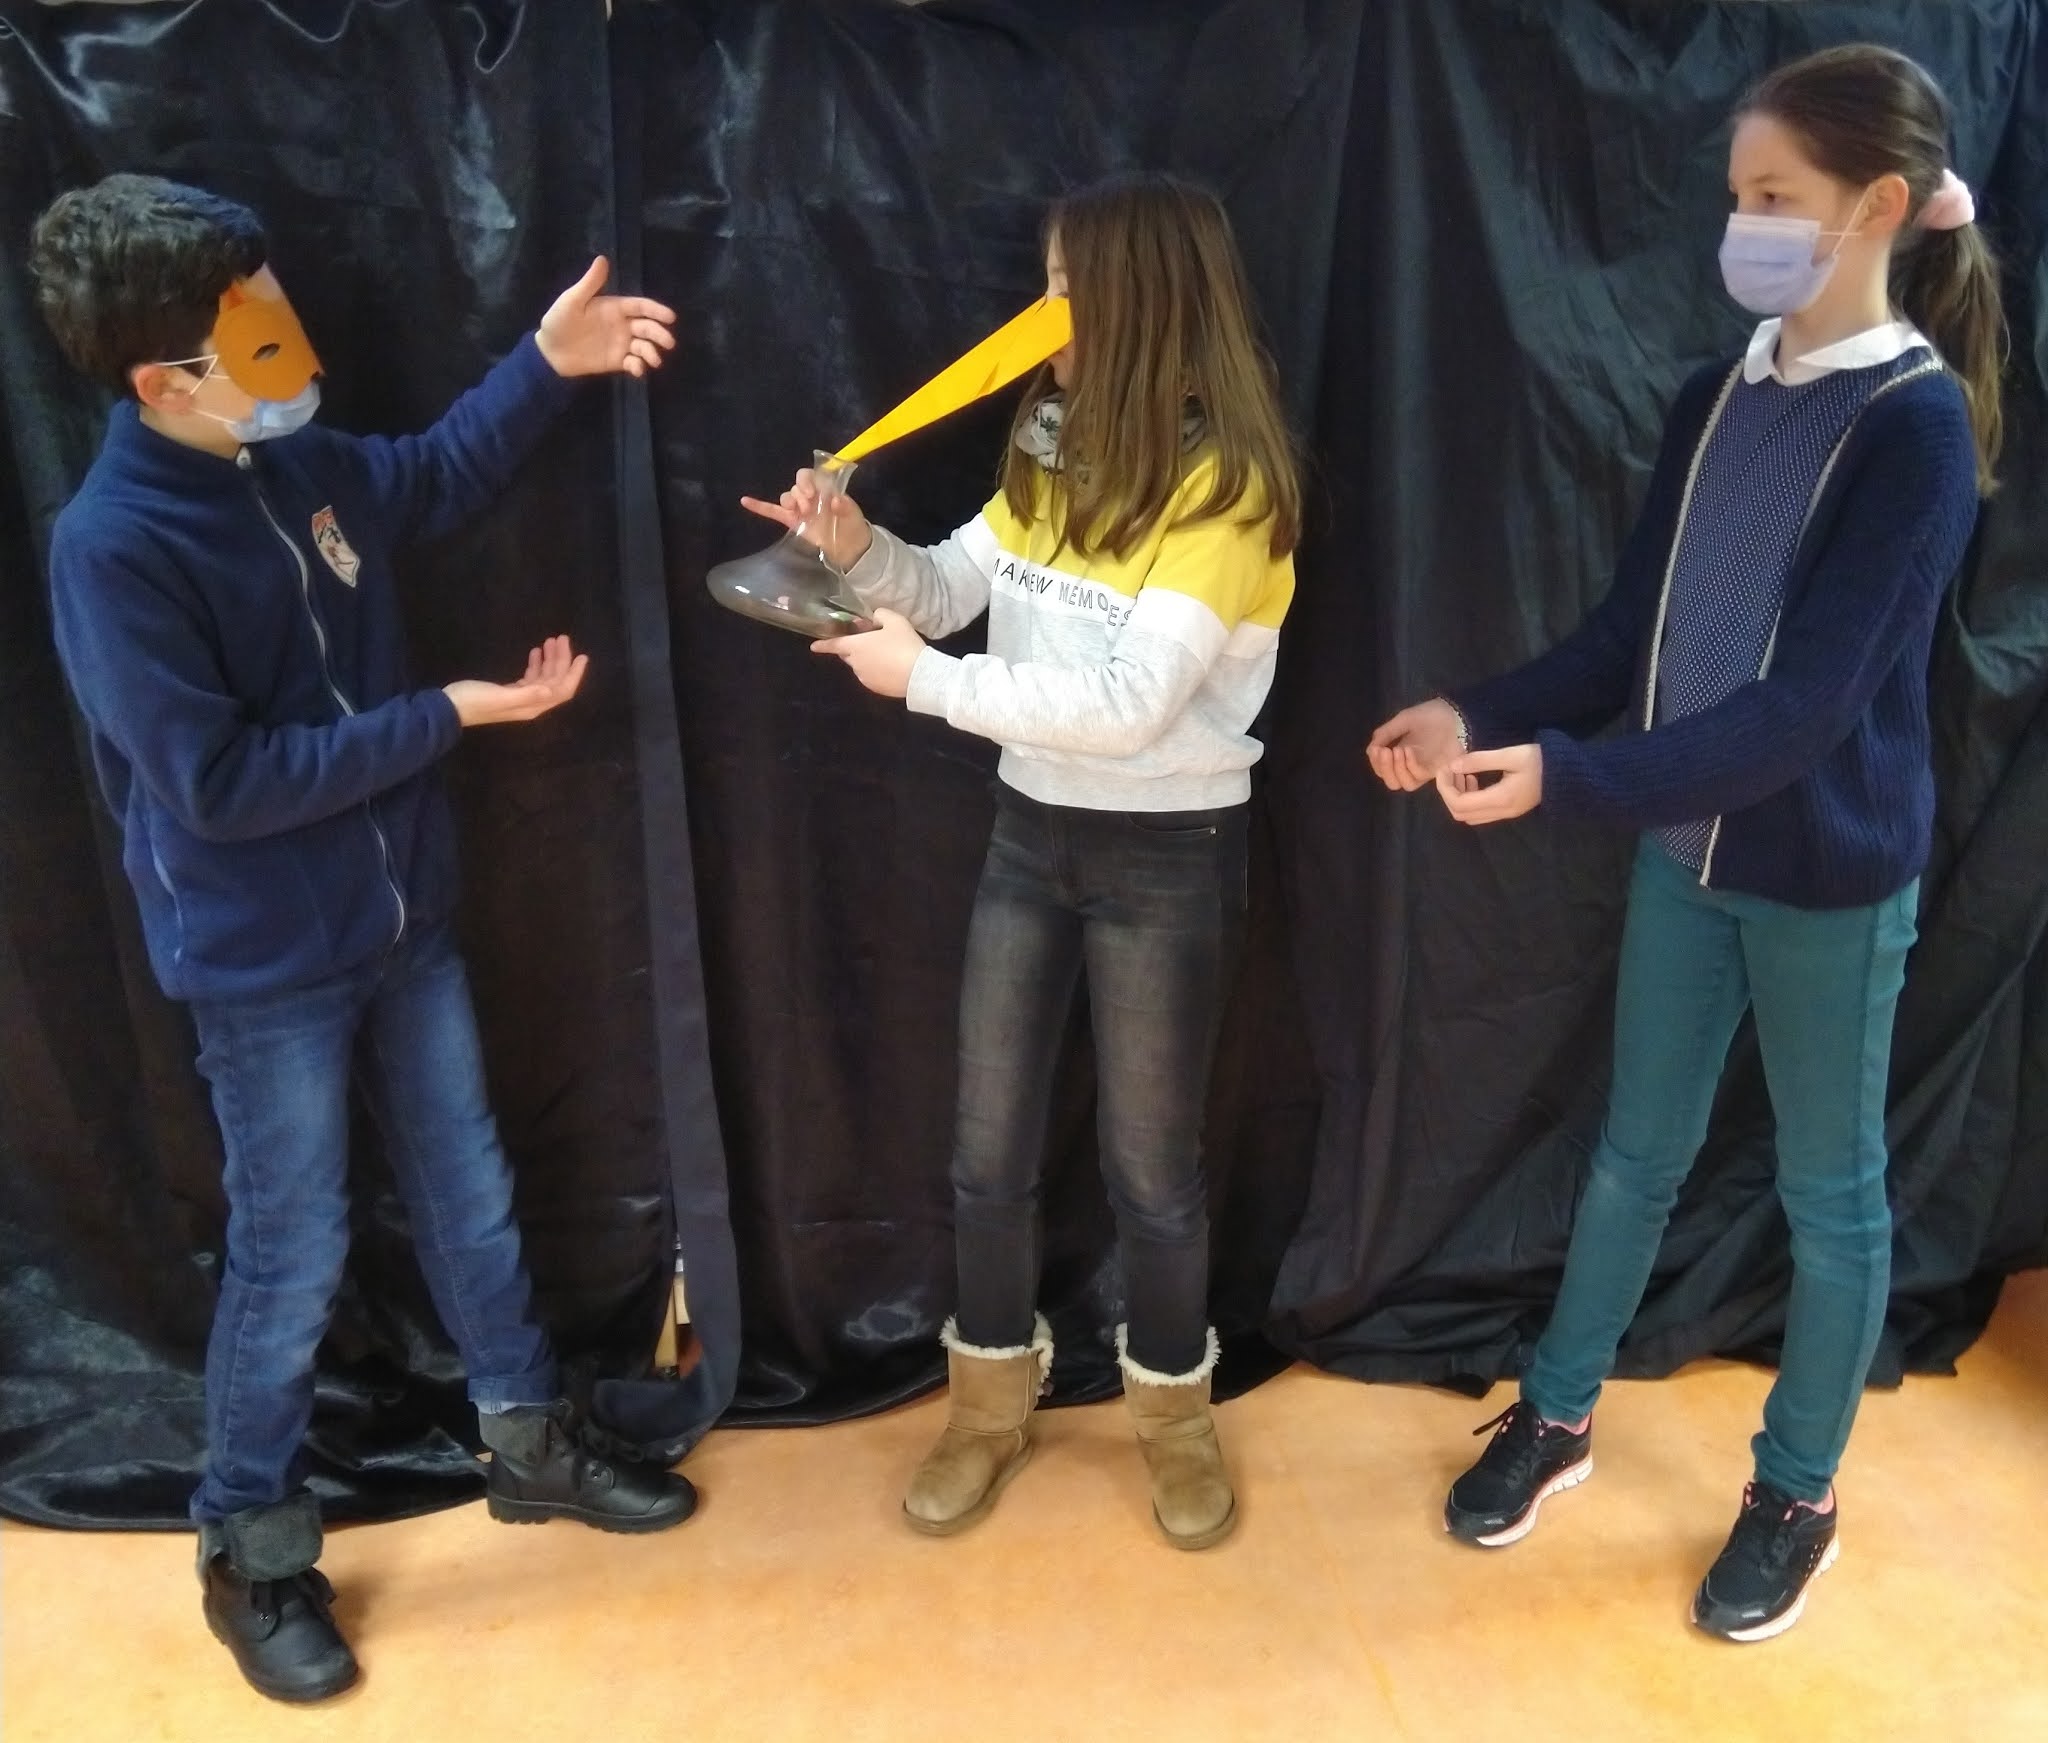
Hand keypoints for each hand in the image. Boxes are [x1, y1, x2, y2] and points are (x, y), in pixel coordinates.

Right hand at [444, 635, 589, 725]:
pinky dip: (536, 664)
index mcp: (533, 706)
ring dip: (550, 660)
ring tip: (551, 640)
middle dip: (562, 661)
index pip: (562, 690)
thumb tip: (551, 691)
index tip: (582, 656)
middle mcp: (531, 703)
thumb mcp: (501, 697)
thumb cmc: (474, 701)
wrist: (449, 708)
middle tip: (561, 638)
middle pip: (555, 681)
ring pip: (544, 678)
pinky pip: (531, 678)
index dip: (574, 674)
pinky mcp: (510, 692)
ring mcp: (520, 698)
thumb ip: (527, 694)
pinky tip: (536, 652)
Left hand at [535, 257, 676, 378]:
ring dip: (652, 352)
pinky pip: (633, 363)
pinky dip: (639, 367)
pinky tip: (637, 369)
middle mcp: (622, 325)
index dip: (656, 311)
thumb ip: (590, 283)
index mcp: (614, 308)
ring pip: (644, 346)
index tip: (670, 317)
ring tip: (654, 361)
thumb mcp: (572, 300)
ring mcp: (621, 344)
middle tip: (669, 343)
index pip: (640, 307)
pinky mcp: (617, 361)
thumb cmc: (559, 321)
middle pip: (647, 328)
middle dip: (659, 334)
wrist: (549, 351)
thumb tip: (603, 259)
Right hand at [741, 468, 872, 570]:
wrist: (850, 547)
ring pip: (786, 497)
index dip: (807, 481)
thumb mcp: (854, 514)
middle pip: (797, 485)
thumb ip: (845, 506)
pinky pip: (772, 511)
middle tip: (807, 507)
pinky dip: (759, 506)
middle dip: (799, 493)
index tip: (810, 493)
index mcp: (824, 488)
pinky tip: (745, 501)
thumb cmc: (852, 525)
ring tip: (801, 512)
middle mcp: (810, 495)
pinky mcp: (791, 521)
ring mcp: (799, 508)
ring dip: (790, 501)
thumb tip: (836, 500)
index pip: (810, 475)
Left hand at [809, 608, 924, 697]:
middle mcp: (855, 663)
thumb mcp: (895, 621)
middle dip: (853, 648)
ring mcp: (864, 678)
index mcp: (855, 646)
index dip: (823, 645)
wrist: (919, 674)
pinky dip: (875, 671)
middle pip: (848, 654)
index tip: (813, 646)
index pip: (834, 644)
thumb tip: (874, 619)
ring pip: (860, 666)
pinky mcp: (875, 688)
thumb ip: (880, 615)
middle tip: (871, 641)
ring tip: (887, 655)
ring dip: (866, 659)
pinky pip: (870, 676)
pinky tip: (891, 667)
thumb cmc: (904, 644)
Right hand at [1366, 698, 1463, 790]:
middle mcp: (1410, 766)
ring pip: (1402, 784)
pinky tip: (1408, 750)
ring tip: (1396, 750)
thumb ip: (1386, 734)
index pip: (1383, 769)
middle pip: (1391, 781)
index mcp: (1400, 754)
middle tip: (1384, 751)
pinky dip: (1409, 765)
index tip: (1376, 749)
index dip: (1377, 763)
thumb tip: (1371, 750)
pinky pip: (1417, 777)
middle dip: (1384, 768)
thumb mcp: (1404, 721)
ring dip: (1395, 769)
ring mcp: (1423, 770)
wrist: (1456, 714)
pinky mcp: (1435, 771)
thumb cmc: (1432, 716)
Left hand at [1436, 744, 1542, 823]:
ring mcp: (1505, 814)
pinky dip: (1469, 798)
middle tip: (1451, 769)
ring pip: (1468, 815)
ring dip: (1458, 795)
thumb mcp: (1511, 755)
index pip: (1459, 804)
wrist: (1568, 773)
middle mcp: (1501, 812)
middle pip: (1460, 813)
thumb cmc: (1541, 761)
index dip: (1445, 787)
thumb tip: (1453, 765)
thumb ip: (1480, 760)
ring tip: (1462, 772)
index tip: (1445, 768)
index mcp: (1501, 799)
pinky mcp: (1508, 810)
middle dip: (1449, 792)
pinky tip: (1474, 778)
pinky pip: (1479, 812)